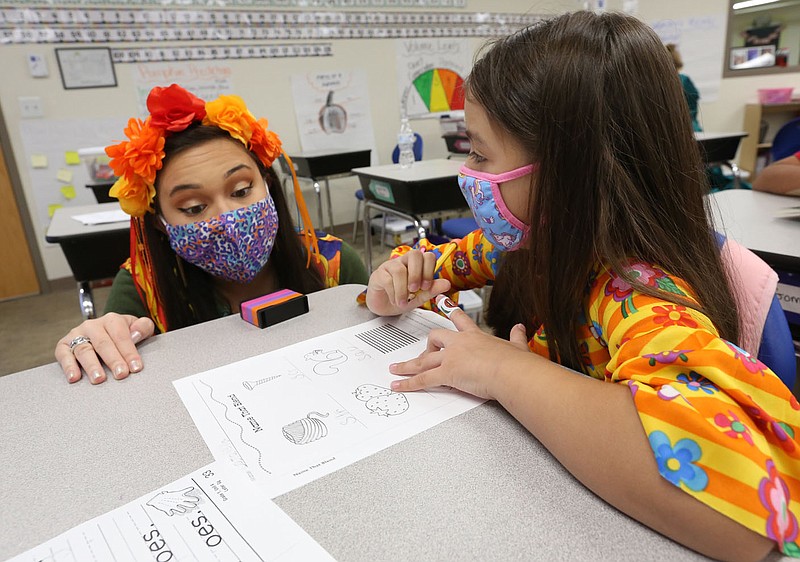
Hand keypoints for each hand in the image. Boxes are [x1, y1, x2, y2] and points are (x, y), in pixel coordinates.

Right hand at [55, 313, 154, 384]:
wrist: (106, 333)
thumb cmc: (124, 334)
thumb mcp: (138, 327)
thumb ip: (143, 327)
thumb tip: (135, 334)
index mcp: (112, 320)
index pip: (121, 336)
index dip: (129, 352)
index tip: (135, 367)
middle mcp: (92, 326)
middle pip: (103, 343)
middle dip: (113, 360)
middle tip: (121, 374)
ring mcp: (76, 334)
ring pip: (83, 350)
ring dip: (91, 365)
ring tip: (99, 378)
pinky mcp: (63, 345)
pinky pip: (63, 355)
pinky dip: (68, 366)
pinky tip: (74, 377)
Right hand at [366, 248, 451, 315]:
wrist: (384, 308)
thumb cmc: (402, 298)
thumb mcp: (420, 296)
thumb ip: (432, 289)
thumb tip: (446, 284)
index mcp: (417, 265)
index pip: (428, 256)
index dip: (429, 270)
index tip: (427, 286)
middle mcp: (404, 262)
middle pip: (414, 255)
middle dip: (417, 274)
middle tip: (415, 289)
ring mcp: (391, 266)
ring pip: (400, 270)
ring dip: (403, 288)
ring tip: (404, 301)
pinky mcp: (379, 274)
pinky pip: (387, 280)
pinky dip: (393, 293)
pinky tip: (395, 300)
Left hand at [388, 307, 530, 398]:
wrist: (511, 371)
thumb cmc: (516, 362)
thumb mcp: (518, 346)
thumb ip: (517, 337)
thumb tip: (521, 329)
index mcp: (476, 336)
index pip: (459, 320)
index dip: (450, 313)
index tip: (442, 303)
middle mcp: (459, 343)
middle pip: (434, 338)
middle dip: (426, 347)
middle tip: (421, 354)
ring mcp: (451, 357)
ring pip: (423, 360)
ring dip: (407, 365)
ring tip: (395, 369)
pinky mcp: (447, 373)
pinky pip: (423, 379)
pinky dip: (408, 384)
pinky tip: (398, 385)